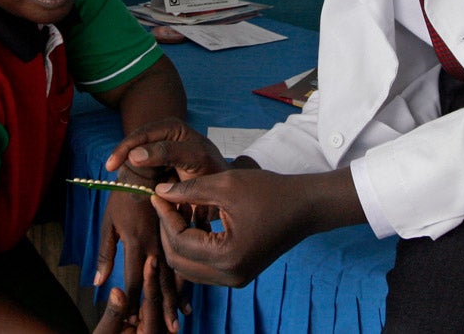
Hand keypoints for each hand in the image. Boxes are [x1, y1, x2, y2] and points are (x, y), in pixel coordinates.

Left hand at [95, 183, 184, 332]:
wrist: (148, 169)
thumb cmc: (122, 196)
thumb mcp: (108, 224)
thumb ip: (105, 255)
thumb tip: (98, 283)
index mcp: (137, 243)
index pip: (137, 282)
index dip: (135, 303)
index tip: (133, 321)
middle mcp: (157, 245)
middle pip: (160, 285)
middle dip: (161, 309)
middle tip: (166, 330)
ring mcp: (170, 240)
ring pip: (176, 276)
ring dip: (176, 299)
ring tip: (179, 319)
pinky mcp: (179, 233)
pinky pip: (184, 261)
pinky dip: (186, 280)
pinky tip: (188, 294)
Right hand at [105, 118, 228, 182]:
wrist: (222, 188)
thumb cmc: (213, 170)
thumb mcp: (196, 158)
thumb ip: (168, 153)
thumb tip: (134, 155)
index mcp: (171, 127)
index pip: (140, 135)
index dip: (124, 150)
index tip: (111, 167)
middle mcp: (160, 137)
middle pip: (132, 152)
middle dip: (131, 170)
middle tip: (138, 186)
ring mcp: (155, 154)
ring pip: (131, 167)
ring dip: (136, 181)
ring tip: (150, 189)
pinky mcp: (152, 171)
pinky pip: (137, 179)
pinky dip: (139, 188)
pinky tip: (151, 193)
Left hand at [148, 169, 319, 287]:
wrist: (305, 206)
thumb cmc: (270, 192)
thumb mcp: (226, 185)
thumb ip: (189, 190)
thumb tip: (159, 191)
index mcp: (228, 256)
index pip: (179, 242)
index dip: (165, 217)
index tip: (158, 195)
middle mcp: (230, 276)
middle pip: (179, 261)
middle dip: (167, 231)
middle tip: (165, 202)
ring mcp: (235, 279)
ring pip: (189, 267)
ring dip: (179, 241)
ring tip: (179, 210)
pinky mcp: (239, 274)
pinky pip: (204, 267)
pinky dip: (194, 247)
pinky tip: (196, 221)